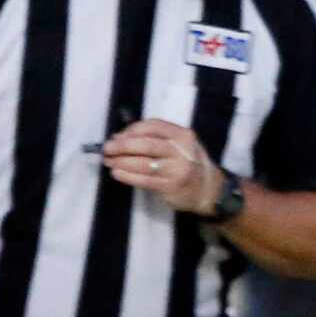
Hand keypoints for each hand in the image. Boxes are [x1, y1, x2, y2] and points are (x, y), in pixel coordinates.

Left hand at [102, 118, 221, 215]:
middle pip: (146, 144)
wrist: (208, 190)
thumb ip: (156, 138)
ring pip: (143, 163)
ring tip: (108, 161)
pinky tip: (117, 173)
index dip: (132, 130)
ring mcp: (177, 170)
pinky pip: (145, 180)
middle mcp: (182, 151)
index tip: (118, 136)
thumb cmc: (188, 164)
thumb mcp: (180, 145)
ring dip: (121, 162)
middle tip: (107, 149)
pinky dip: (128, 176)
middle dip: (122, 146)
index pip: (153, 126)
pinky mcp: (171, 187)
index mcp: (183, 135)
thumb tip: (121, 137)